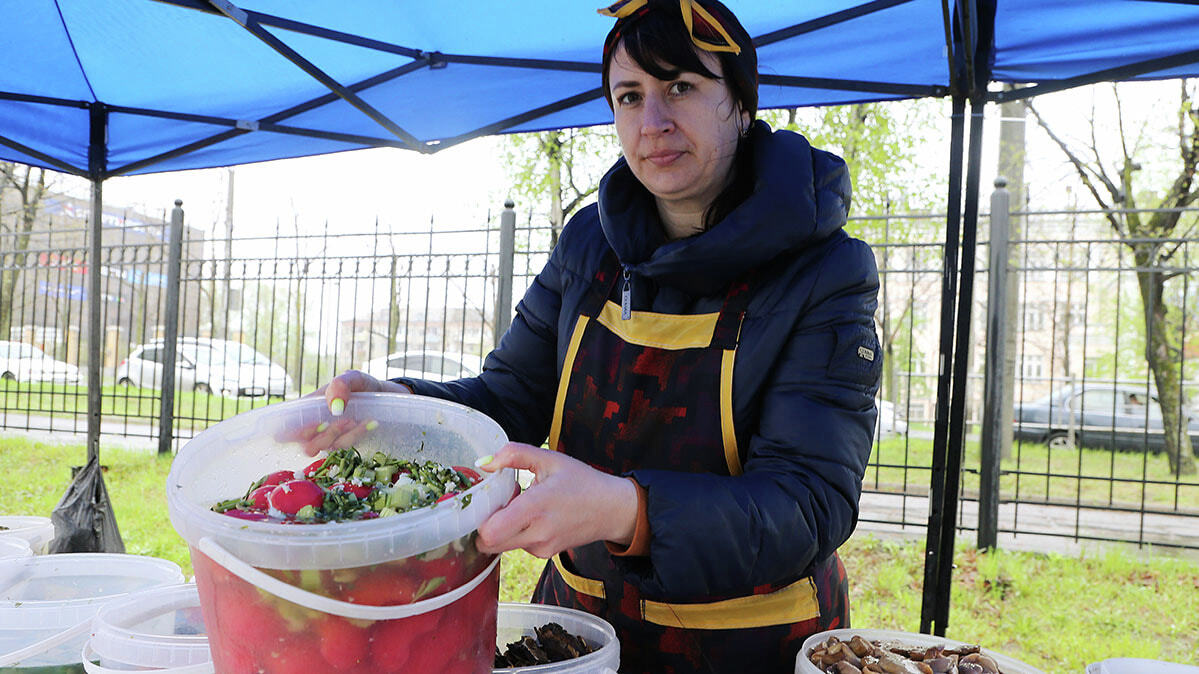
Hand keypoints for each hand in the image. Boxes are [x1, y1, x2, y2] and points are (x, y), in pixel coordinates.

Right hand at [281, 370, 411, 454]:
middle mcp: (315, 426)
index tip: (316, 425)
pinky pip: (346, 446)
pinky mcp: (345, 443)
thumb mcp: (353, 377)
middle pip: (306, 444)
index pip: (286, 427)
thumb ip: (341, 385)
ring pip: (327, 447)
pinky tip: (370, 422)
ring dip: (343, 435)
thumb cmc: (361, 385)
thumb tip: (334, 406)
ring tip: (357, 419)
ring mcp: (330, 437)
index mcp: (308, 408)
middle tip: (344, 420)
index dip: (290, 434)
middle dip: (324, 435)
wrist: (384, 395)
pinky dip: (358, 434)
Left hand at [474, 442, 638, 557]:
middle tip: (498, 503)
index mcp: (535, 508)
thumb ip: (513, 454)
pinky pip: (517, 545)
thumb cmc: (581, 481)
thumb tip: (483, 463)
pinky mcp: (545, 554)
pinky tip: (534, 515)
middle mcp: (536, 534)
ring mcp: (541, 548)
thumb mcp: (549, 459)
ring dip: (501, 528)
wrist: (612, 509)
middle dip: (486, 524)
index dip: (479, 518)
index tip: (486, 499)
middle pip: (488, 543)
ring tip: (521, 505)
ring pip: (502, 545)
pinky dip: (517, 532)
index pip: (489, 533)